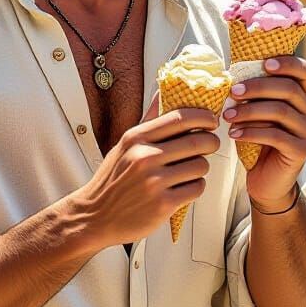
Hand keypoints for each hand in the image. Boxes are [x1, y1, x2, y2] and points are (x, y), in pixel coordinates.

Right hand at [69, 94, 219, 251]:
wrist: (95, 216)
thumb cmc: (112, 179)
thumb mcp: (124, 145)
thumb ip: (148, 119)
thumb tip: (163, 91)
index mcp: (136, 138)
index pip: (181, 118)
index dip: (204, 117)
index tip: (211, 120)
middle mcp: (145, 156)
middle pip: (198, 142)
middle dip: (210, 142)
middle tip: (209, 145)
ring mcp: (154, 181)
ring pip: (201, 166)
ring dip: (200, 168)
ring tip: (189, 171)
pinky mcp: (163, 204)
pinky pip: (197, 188)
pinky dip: (195, 187)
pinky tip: (183, 187)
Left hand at [222, 56, 305, 207]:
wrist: (266, 180)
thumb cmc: (257, 140)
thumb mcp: (256, 113)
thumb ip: (253, 94)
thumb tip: (231, 74)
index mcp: (302, 97)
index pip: (304, 71)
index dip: (287, 63)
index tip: (264, 62)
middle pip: (288, 89)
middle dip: (258, 87)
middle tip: (233, 91)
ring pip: (280, 111)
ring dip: (250, 111)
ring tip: (227, 115)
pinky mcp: (302, 151)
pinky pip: (276, 136)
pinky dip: (251, 132)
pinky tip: (234, 134)